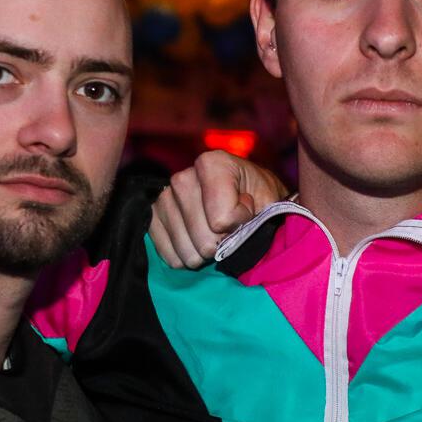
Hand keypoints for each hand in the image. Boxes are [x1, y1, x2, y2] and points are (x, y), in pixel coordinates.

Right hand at [148, 151, 286, 268]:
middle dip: (223, 243)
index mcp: (213, 164)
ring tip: (215, 234)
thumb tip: (233, 232)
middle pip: (204, 239)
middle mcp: (183, 177)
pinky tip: (197, 242)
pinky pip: (169, 256)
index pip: (222, 218)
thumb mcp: (270, 201)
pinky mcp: (152, 217)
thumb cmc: (259, 200)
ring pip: (187, 251)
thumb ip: (259, 214)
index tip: (247, 212)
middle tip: (231, 228)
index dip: (240, 224)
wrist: (245, 201)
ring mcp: (164, 198)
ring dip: (206, 253)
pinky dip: (187, 258)